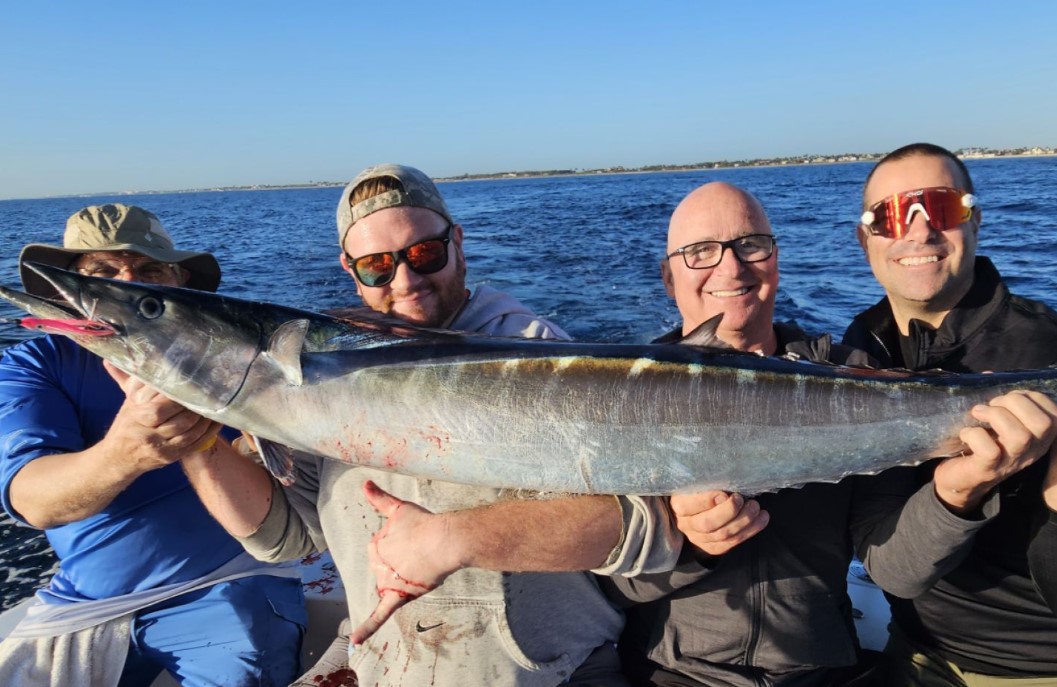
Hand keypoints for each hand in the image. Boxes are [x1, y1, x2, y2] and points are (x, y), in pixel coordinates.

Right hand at [103, 362, 221, 476]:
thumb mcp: (128, 402)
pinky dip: (208, 433)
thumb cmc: (126, 424)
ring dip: (206, 420)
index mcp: (136, 417)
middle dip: (197, 409)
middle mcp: (147, 434)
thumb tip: (137, 354)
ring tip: (215, 407)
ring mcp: (160, 448)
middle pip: (180, 422)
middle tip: (211, 396)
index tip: (193, 386)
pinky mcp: (171, 458)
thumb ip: (134, 380)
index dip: (180, 399)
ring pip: (190, 434)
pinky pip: (194, 445)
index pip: (161, 409)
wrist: (116, 458)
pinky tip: (216, 422)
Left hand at [348, 480, 459, 644]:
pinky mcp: (397, 596)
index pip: (384, 550)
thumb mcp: (399, 508)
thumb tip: (364, 483)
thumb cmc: (425, 523)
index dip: (402, 545)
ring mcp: (387, 581)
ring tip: (422, 566)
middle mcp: (377, 565)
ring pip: (392, 585)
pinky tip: (354, 641)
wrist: (445, 540)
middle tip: (422, 552)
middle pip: (388, 568)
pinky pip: (380, 615)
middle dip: (404, 563)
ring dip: (404, 579)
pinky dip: (366, 628)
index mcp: (375, 546)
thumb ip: (379, 498)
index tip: (415, 539)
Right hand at [670, 490, 768, 556]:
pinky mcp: (712, 547)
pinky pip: (732, 543)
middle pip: (708, 523)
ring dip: (744, 521)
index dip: (709, 499)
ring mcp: (698, 538)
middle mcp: (685, 524)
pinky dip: (750, 531)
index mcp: (678, 505)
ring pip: (723, 535)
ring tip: (756, 507)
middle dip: (730, 512)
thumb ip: (708, 484)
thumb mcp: (699, 482)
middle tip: (743, 499)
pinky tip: (762, 519)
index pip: (689, 505)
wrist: (696, 508)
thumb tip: (724, 495)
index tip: (725, 492)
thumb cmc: (700, 489)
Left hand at [934, 390, 1056, 514]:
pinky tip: (966, 433)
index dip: (1032, 397)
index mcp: (1038, 438)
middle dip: (1015, 403)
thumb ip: (999, 400)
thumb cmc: (980, 445)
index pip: (1055, 415)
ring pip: (1020, 435)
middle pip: (1043, 423)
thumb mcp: (997, 423)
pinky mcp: (987, 469)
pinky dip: (974, 434)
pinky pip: (990, 450)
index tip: (1009, 397)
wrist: (960, 481)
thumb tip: (989, 374)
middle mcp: (1032, 451)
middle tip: (992, 405)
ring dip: (996, 415)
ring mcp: (1011, 462)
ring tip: (978, 413)